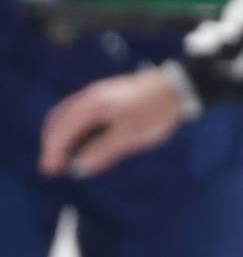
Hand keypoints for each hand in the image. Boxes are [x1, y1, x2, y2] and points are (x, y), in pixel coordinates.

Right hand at [39, 65, 190, 176]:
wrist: (178, 86)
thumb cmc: (154, 111)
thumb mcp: (129, 136)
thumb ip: (102, 151)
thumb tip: (79, 167)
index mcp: (92, 105)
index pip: (61, 130)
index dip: (52, 152)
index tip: (50, 171)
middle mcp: (90, 96)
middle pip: (58, 120)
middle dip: (52, 143)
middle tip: (53, 166)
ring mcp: (98, 92)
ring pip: (67, 113)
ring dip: (61, 134)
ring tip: (64, 156)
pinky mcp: (107, 94)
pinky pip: (79, 110)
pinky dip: (73, 126)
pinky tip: (81, 140)